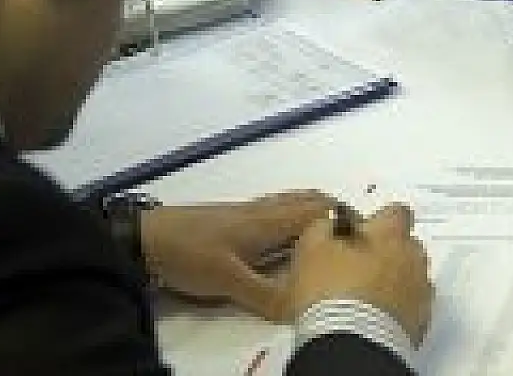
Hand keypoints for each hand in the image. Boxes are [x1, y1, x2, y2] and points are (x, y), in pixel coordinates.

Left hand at [140, 191, 335, 320]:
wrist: (144, 238)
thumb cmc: (190, 254)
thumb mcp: (228, 282)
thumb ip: (265, 296)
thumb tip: (302, 310)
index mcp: (270, 221)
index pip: (321, 211)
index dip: (347, 219)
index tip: (368, 239)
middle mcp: (265, 210)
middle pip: (311, 201)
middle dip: (337, 214)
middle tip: (354, 239)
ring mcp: (249, 212)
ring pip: (293, 203)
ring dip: (317, 212)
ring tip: (331, 236)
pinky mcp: (235, 219)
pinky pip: (278, 210)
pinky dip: (296, 216)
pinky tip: (289, 237)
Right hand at [285, 203, 434, 341]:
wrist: (351, 343)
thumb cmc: (329, 289)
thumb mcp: (312, 249)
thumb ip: (325, 228)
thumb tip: (333, 221)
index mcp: (392, 234)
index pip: (396, 212)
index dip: (378, 220)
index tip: (359, 234)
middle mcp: (415, 258)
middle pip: (406, 245)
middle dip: (387, 252)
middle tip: (357, 268)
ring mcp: (421, 291)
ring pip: (409, 276)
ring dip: (392, 281)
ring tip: (364, 297)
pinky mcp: (421, 321)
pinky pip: (410, 305)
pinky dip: (396, 307)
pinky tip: (374, 316)